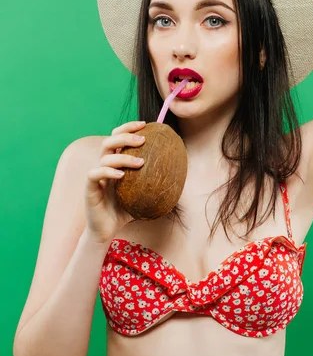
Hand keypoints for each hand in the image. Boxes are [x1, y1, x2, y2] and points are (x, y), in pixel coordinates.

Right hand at [84, 121, 145, 242]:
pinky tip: (121, 176)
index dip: (128, 128)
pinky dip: (107, 171)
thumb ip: (155, 182)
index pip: (117, 138)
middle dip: (126, 136)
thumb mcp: (143, 194)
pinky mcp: (89, 188)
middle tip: (143, 140)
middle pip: (109, 141)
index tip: (145, 125)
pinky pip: (94, 174)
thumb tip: (180, 174)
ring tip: (141, 162)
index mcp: (115, 163)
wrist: (106, 230)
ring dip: (123, 156)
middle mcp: (104, 166)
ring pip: (104, 156)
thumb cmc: (124, 211)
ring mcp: (96, 176)